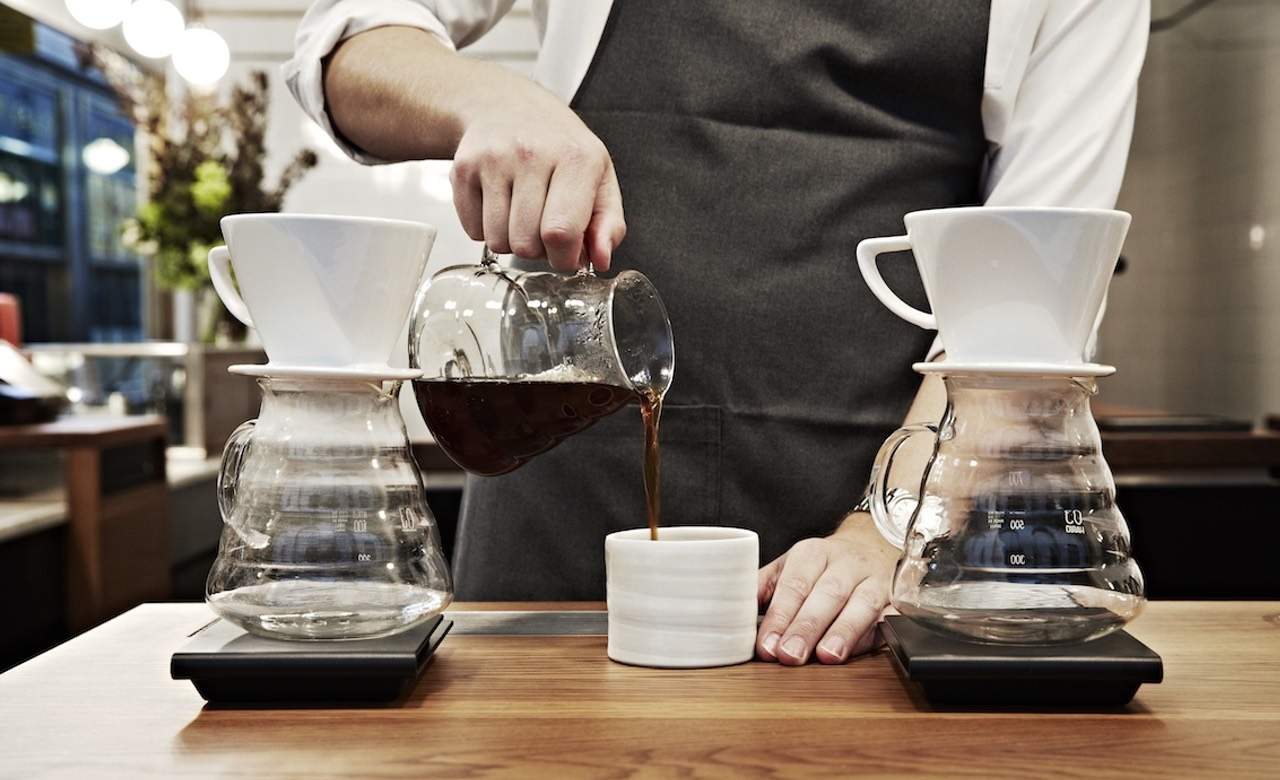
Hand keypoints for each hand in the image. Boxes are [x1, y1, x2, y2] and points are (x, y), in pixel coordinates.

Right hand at [450, 90, 624, 270]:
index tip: (568, 253)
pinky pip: (473, 231)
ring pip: (497, 242)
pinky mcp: (462, 169)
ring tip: (521, 213)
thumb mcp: (599, 176)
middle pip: (526, 244)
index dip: (564, 258)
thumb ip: (608, 223)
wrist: (506, 106)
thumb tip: (601, 260)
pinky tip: (499, 203)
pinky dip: (486, 229)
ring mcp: (493, 160)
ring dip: (511, 241)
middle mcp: (531, 154)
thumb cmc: (557, 145)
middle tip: (543, 226)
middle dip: (538, 250)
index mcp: (575, 158)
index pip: (561, 233)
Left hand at [756, 515, 898, 664]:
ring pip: (862, 604)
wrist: (870, 545)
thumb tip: (731, 615)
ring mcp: (875, 581)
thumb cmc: (820, 567)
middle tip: (789, 655)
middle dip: (806, 627)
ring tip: (827, 657)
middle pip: (826, 595)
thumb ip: (761, 589)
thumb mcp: (788, 567)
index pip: (794, 586)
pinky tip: (861, 651)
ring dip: (844, 631)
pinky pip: (889, 617)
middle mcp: (846, 564)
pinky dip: (877, 634)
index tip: (767, 645)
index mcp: (813, 554)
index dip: (779, 616)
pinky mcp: (897, 600)